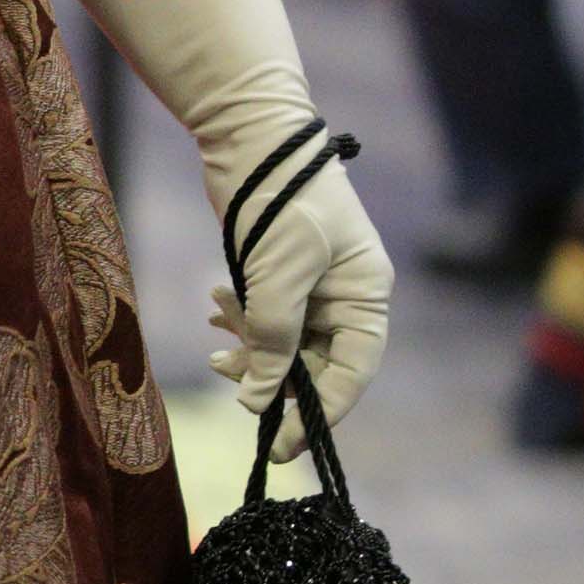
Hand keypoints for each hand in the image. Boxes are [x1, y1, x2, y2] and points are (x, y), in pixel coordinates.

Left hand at [205, 140, 392, 437]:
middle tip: (229, 380)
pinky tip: (217, 309)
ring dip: (250, 351)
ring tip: (216, 346)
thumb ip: (274, 338)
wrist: (248, 137)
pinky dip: (242, 325)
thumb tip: (258, 401)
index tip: (282, 446)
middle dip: (273, 377)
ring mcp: (314, 287)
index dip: (319, 413)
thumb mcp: (280, 275)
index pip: (352, 372)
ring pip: (285, 345)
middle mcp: (346, 296)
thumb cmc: (279, 199)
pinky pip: (265, 320)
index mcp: (366, 294)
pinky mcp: (280, 276)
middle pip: (315, 364)